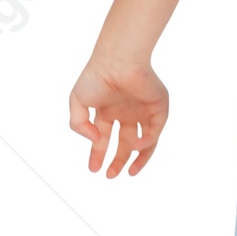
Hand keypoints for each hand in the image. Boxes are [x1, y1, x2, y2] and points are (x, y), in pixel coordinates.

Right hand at [69, 56, 169, 175]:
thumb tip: (94, 141)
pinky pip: (155, 130)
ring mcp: (143, 110)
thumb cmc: (96, 77)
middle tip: (110, 175)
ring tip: (128, 172)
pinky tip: (135, 148)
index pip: (105, 138)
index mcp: (108, 110)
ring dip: (138, 158)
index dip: (98, 154)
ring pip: (145, 141)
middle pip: (125, 143)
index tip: (93, 169)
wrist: (118, 60)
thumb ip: (79, 124)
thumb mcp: (77, 102)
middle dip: (118, 160)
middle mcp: (126, 112)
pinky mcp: (159, 107)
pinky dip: (147, 142)